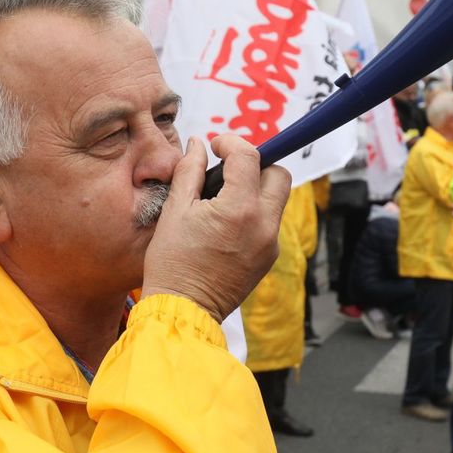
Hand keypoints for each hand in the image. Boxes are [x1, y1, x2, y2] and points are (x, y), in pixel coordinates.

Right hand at [141, 135, 291, 322]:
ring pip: (276, 199)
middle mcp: (264, 225)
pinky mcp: (268, 258)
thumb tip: (198, 145)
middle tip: (229, 170)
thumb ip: (190, 171)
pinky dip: (254, 213)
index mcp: (239, 209)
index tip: (216, 146)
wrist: (183, 309)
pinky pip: (270, 223)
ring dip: (256, 190)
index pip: (250, 156)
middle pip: (279, 175)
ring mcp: (270, 244)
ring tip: (223, 199)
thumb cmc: (172, 263)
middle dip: (257, 165)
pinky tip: (226, 223)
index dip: (231, 143)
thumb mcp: (175, 210)